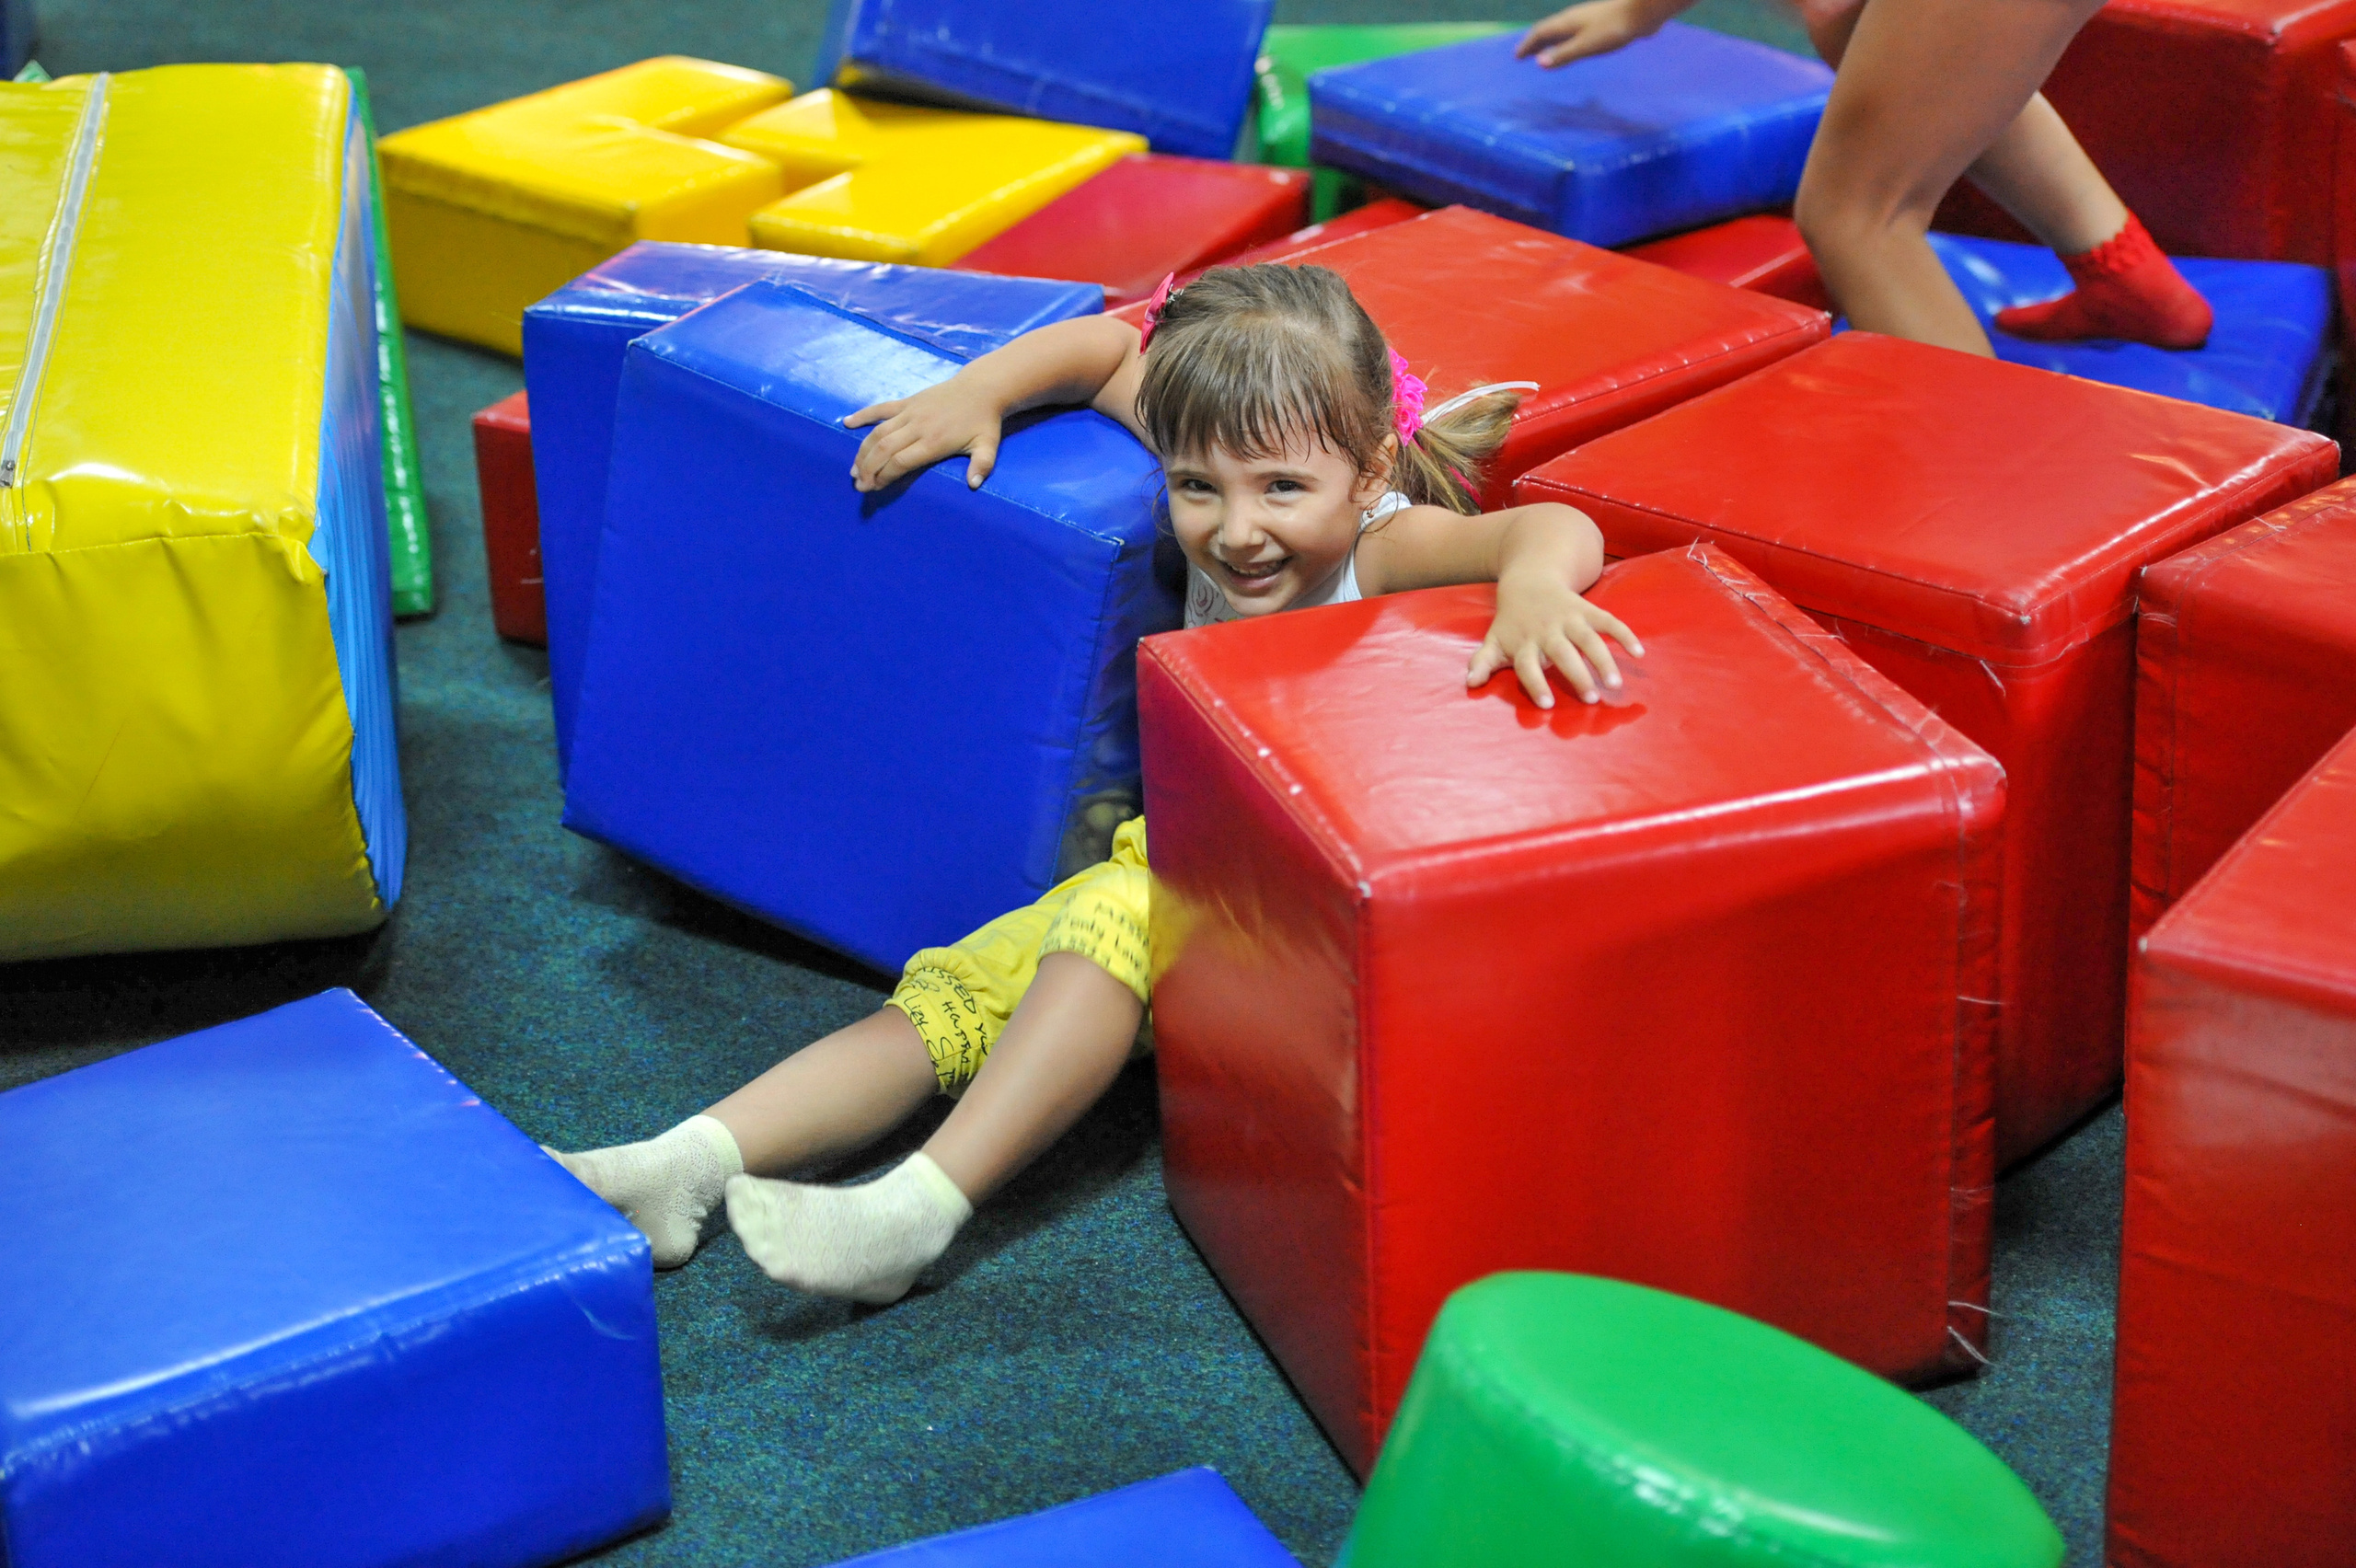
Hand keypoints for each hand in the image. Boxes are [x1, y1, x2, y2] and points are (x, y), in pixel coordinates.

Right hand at [843, 377, 1004, 491]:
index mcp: (933, 441)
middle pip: (884, 449)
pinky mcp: (907, 401)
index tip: (874, 488)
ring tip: (853, 469)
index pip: (900, 461)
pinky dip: (862, 415)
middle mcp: (917, 427)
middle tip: (859, 485)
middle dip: (868, 468)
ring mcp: (909, 412)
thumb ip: (981, 466)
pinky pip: (880, 409)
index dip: (884, 476)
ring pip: (878, 432)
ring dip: (863, 451)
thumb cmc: (984, 421)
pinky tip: (847, 423)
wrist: (981, 388)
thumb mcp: (988, 446)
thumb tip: (973, 485)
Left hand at [1468, 577, 1644, 708]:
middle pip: (1563, 654)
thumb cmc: (1512, 622)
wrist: (1529, 580)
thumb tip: (1470, 683)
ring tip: (1615, 684)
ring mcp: (1570, 619)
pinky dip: (1625, 635)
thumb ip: (1482, 663)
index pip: (1528, 667)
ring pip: (1590, 640)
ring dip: (1604, 660)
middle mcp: (1548, 631)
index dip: (1536, 684)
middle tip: (1591, 700)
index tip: (1547, 705)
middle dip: (1577, 675)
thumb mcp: (1494, 640)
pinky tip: (1639, 653)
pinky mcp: (1588, 610)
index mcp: (1524, 643)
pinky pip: (1609, 622)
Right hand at [1515, 0, 1669, 66]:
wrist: (1642, 12)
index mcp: (1567, 23)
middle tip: (1524, 55)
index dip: (1528, 45)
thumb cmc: (1613, 28)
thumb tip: (1539, 63)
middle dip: (1535, 43)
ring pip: (1561, 31)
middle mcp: (1574, 19)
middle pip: (1549, 30)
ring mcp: (1587, 20)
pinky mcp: (1599, 24)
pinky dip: (1565, 41)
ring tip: (1544, 51)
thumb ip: (1564, 54)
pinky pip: (1574, 33)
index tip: (1517, 56)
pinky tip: (1572, 46)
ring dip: (1549, 42)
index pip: (1540, 33)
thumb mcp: (1587, 45)